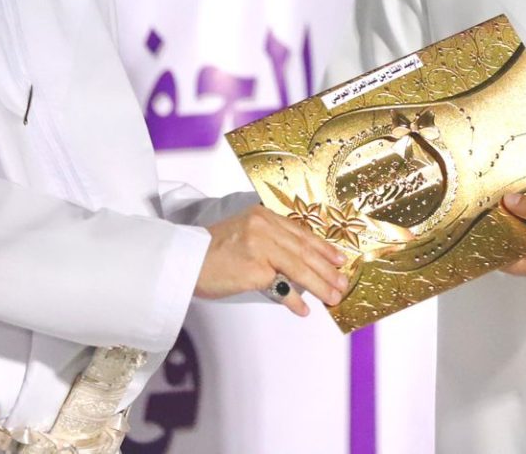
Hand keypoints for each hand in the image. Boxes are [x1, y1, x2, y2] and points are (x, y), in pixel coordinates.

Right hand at [196, 205, 349, 316]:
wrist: (183, 260)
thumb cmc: (210, 251)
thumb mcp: (243, 234)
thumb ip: (269, 242)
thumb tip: (298, 267)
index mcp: (263, 215)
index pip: (301, 232)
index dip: (323, 247)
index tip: (340, 259)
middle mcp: (263, 227)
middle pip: (304, 251)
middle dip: (327, 270)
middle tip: (342, 284)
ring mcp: (259, 247)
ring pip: (298, 268)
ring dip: (319, 285)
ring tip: (332, 297)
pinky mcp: (253, 269)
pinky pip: (280, 287)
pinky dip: (294, 299)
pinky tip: (303, 309)